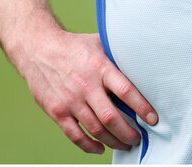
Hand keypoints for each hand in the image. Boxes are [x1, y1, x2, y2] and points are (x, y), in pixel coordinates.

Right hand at [17, 31, 157, 154]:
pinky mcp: (57, 111)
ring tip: (124, 144)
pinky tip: (100, 148)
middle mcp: (86, 85)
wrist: (38, 48)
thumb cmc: (73, 46)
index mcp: (100, 67)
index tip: (153, 119)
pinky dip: (89, 146)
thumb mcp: (99, 44)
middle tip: (138, 138)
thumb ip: (118, 56)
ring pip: (96, 129)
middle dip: (129, 133)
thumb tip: (142, 63)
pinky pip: (75, 135)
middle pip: (111, 117)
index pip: (126, 91)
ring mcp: (70, 100)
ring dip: (113, 141)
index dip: (142, 108)